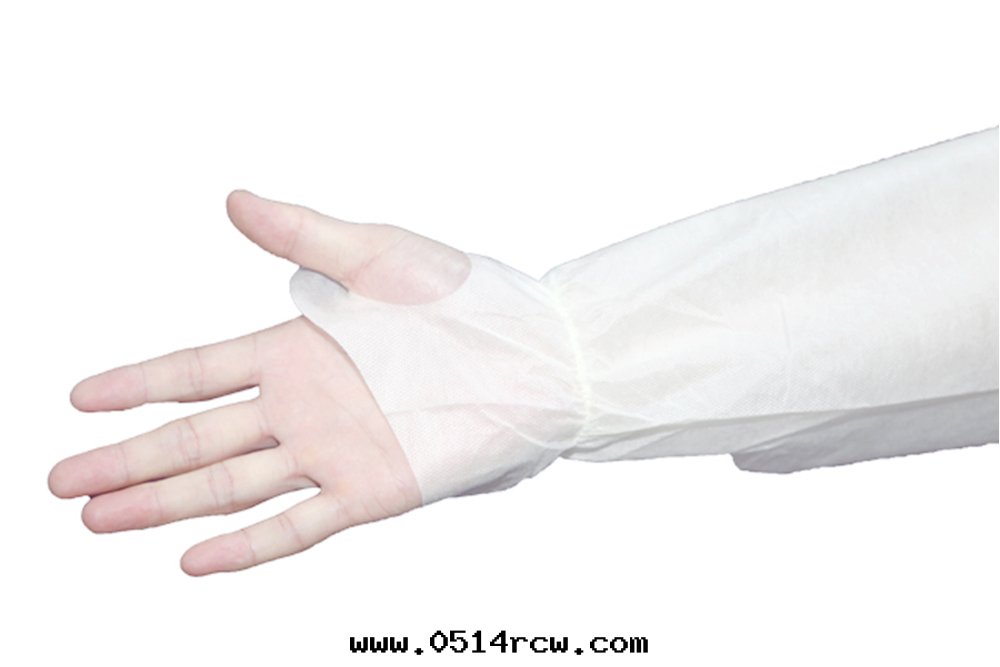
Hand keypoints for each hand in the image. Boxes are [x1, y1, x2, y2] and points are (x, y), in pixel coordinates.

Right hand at [48, 191, 470, 574]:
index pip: (198, 372)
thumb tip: (233, 198)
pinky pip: (296, 527)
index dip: (137, 384)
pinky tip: (193, 561)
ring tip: (99, 519)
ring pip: (228, 487)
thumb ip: (304, 234)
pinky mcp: (371, 491)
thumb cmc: (467, 299)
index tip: (80, 397)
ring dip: (162, 505)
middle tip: (62, 482)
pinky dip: (246, 547)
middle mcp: (304, 406)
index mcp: (297, 348)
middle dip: (128, 459)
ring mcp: (332, 453)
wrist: (537, 356)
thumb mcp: (380, 253)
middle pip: (195, 439)